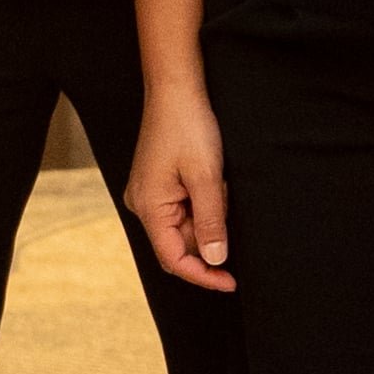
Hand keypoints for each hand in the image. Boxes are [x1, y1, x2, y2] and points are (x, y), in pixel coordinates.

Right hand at [127, 79, 233, 291]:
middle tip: (229, 215)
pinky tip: (214, 183)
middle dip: (209, 239)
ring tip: (220, 187)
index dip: (203, 276)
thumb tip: (216, 260)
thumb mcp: (207, 177)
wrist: (176, 90)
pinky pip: (184, 210)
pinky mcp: (159, 185)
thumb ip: (212, 222)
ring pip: (185, 227)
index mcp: (148, 207)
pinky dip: (205, 204)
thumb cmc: (187, 127)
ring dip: (209, 218)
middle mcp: (142, 205)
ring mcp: (149, 194)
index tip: (231, 282)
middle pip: (178, 245)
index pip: (174, 259)